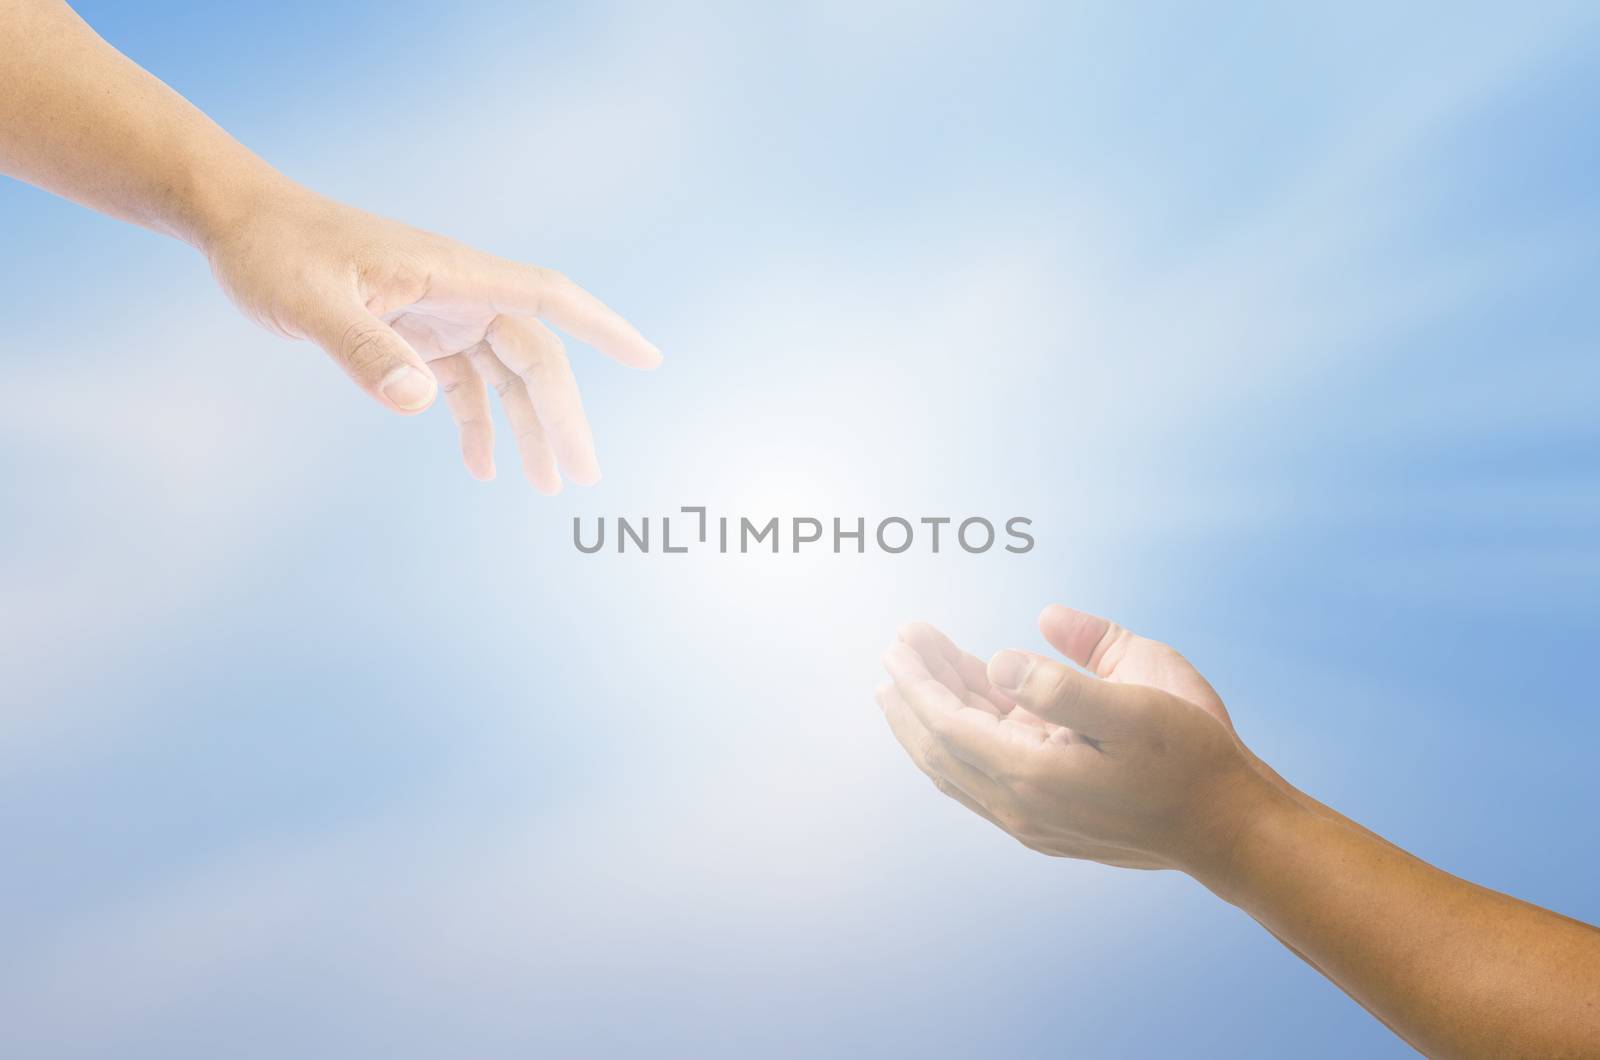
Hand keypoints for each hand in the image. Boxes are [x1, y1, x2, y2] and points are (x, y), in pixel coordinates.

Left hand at [202, 182, 660, 490]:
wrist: (241, 223)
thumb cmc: (275, 251)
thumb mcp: (309, 303)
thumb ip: (363, 350)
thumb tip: (420, 403)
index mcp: (452, 274)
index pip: (547, 297)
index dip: (602, 328)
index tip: (648, 359)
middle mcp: (460, 291)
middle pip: (534, 354)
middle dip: (562, 415)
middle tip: (582, 478)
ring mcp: (442, 312)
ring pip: (506, 374)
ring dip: (528, 427)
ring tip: (546, 485)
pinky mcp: (418, 331)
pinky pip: (465, 382)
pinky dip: (477, 423)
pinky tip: (480, 467)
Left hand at [877, 606, 1277, 878]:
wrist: (1231, 828)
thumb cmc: (1191, 760)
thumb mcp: (1135, 706)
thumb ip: (1061, 683)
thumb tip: (1001, 661)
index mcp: (1032, 775)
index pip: (948, 724)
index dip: (919, 681)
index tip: (899, 642)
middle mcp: (1020, 806)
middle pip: (942, 744)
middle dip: (916, 692)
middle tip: (901, 643)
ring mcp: (1033, 818)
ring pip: (961, 761)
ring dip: (937, 711)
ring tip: (924, 664)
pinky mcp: (1049, 819)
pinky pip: (986, 774)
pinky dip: (968, 734)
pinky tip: (973, 702)